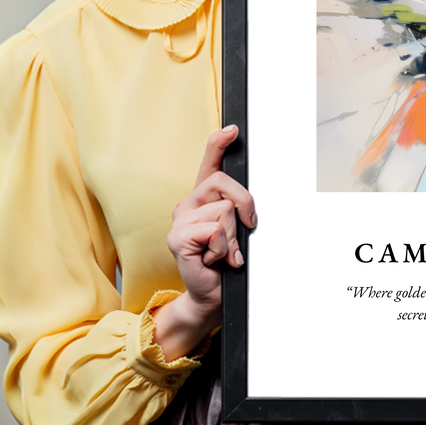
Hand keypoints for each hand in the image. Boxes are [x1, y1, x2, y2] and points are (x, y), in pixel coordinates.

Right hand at [152, 125, 256, 359]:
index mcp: (203, 199)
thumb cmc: (225, 262)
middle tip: (246, 229)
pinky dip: (223, 248)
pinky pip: (214, 230)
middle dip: (245, 205)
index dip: (219, 144)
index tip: (233, 130)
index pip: (209, 163)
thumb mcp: (237, 230)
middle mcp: (188, 204)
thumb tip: (248, 202)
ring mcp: (179, 221)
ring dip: (233, 236)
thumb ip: (238, 209)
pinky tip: (214, 259)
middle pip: (224, 183)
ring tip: (224, 252)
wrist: (212, 294)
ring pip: (224, 210)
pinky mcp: (177, 238)